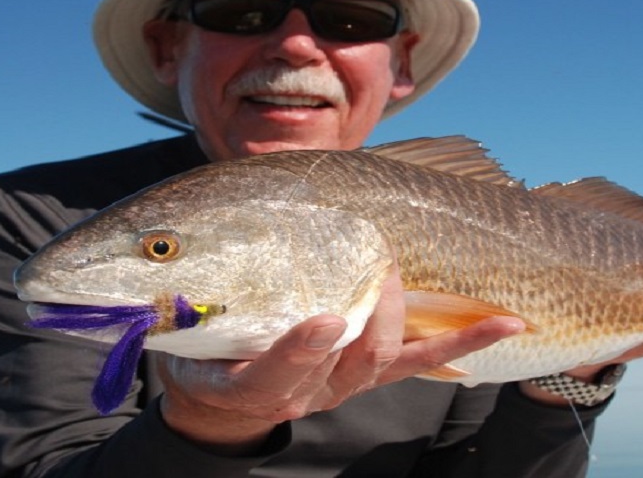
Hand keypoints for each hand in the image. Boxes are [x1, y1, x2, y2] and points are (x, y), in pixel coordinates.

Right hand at [158, 266, 525, 453]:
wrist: (218, 401)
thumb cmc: (195, 347)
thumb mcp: (167, 328)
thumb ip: (161, 294)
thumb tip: (133, 240)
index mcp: (249, 381)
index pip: (277, 371)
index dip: (303, 349)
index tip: (323, 321)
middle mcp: (304, 389)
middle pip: (345, 360)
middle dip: (368, 315)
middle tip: (378, 267)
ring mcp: (342, 382)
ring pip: (384, 356)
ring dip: (406, 316)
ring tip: (403, 270)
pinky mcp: (371, 371)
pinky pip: (425, 361)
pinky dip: (468, 340)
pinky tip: (508, 322)